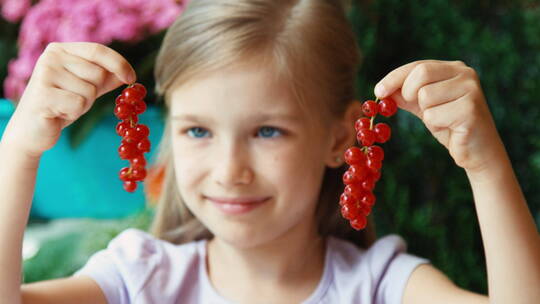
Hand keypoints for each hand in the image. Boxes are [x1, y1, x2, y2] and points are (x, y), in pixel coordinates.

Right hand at [1, 42, 135, 157]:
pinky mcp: (43, 94)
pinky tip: (59, 113)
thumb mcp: (86, 88)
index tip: (132, 78)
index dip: (119, 64)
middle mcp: (51, 57)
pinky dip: (74, 113)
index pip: (98, 50)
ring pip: (90, 91)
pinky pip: (78, 104)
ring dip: (84, 104)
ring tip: (65, 105)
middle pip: (97, 74)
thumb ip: (106, 78)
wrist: (33, 129)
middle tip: (74, 98)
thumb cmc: (62, 105)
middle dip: (95, 92)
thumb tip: (129, 74)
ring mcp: (45, 74)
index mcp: (61, 50)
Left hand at [374, 60, 503, 173]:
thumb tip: (381, 90)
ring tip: (443, 120)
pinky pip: (433, 115)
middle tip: (418, 109)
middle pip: (421, 74)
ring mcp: (471, 90)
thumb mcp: (424, 107)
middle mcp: (465, 74)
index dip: (395, 77)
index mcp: (454, 69)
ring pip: (425, 96)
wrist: (477, 151)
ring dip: (426, 114)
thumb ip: (406, 95)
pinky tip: (451, 128)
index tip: (378, 91)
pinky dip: (436, 125)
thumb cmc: (449, 126)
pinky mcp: (470, 110)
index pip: (418, 66)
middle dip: (409, 93)